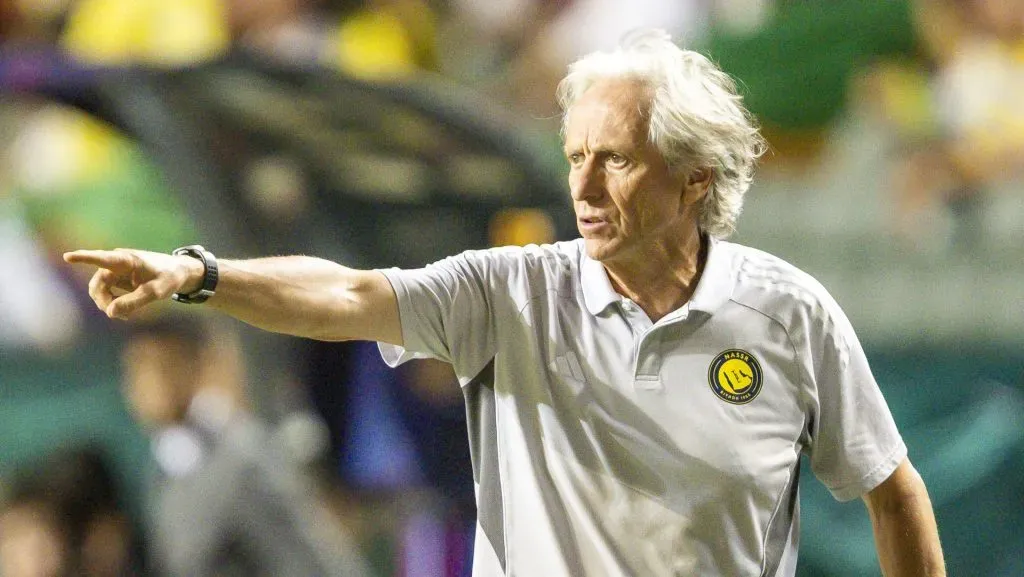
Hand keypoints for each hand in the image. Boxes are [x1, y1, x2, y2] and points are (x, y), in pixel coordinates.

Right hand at [63, 248, 201, 318]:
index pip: (102, 259)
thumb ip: (134, 302)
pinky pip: (106, 293)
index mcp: (127, 260)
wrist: (179, 272)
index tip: (67, 256)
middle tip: (120, 317)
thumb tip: (109, 312)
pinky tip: (124, 314)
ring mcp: (115, 271)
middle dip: (103, 302)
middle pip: (97, 284)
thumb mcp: (157, 292)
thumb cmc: (169, 278)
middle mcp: (117, 263)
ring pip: (98, 290)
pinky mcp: (117, 278)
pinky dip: (112, 304)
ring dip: (107, 304)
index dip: (84, 258)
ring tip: (125, 316)